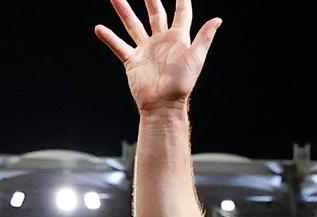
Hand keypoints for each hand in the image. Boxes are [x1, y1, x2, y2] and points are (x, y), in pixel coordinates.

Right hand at [95, 0, 221, 114]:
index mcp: (178, 39)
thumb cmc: (182, 84)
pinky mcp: (133, 60)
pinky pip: (119, 46)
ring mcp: (146, 50)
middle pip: (155, 13)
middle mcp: (161, 41)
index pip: (182, 13)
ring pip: (133, 24)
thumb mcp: (195, 58)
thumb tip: (218, 20)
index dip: (182, 0)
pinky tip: (99, 28)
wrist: (163, 106)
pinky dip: (109, 38)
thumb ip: (204, 38)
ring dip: (123, 10)